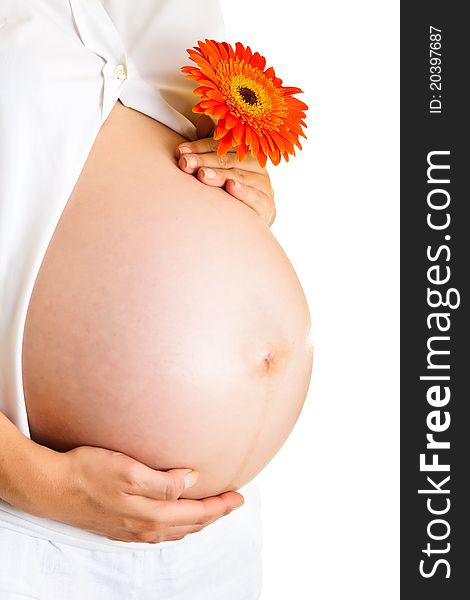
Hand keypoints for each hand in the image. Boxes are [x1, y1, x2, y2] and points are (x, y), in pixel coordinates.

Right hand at [15, 442, 243, 543]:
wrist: (52, 487)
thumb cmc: (89, 473)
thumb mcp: (130, 471)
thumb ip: (164, 481)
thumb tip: (193, 481)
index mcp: (152, 514)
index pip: (197, 513)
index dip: (221, 506)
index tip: (239, 495)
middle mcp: (145, 528)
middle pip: (191, 525)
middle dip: (215, 515)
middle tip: (233, 502)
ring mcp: (132, 530)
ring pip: (176, 530)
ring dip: (198, 521)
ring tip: (212, 510)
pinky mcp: (121, 526)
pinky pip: (160, 532)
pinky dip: (178, 526)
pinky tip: (176, 518)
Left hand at [176, 115, 275, 226]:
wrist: (254, 218)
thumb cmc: (234, 187)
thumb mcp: (222, 165)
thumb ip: (212, 144)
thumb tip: (202, 117)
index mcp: (245, 152)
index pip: (220, 146)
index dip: (199, 147)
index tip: (181, 152)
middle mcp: (256, 165)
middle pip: (227, 160)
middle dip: (203, 162)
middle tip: (185, 163)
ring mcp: (263, 185)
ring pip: (239, 176)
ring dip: (219, 175)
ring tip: (202, 175)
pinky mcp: (266, 204)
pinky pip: (254, 197)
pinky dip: (243, 192)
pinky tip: (231, 187)